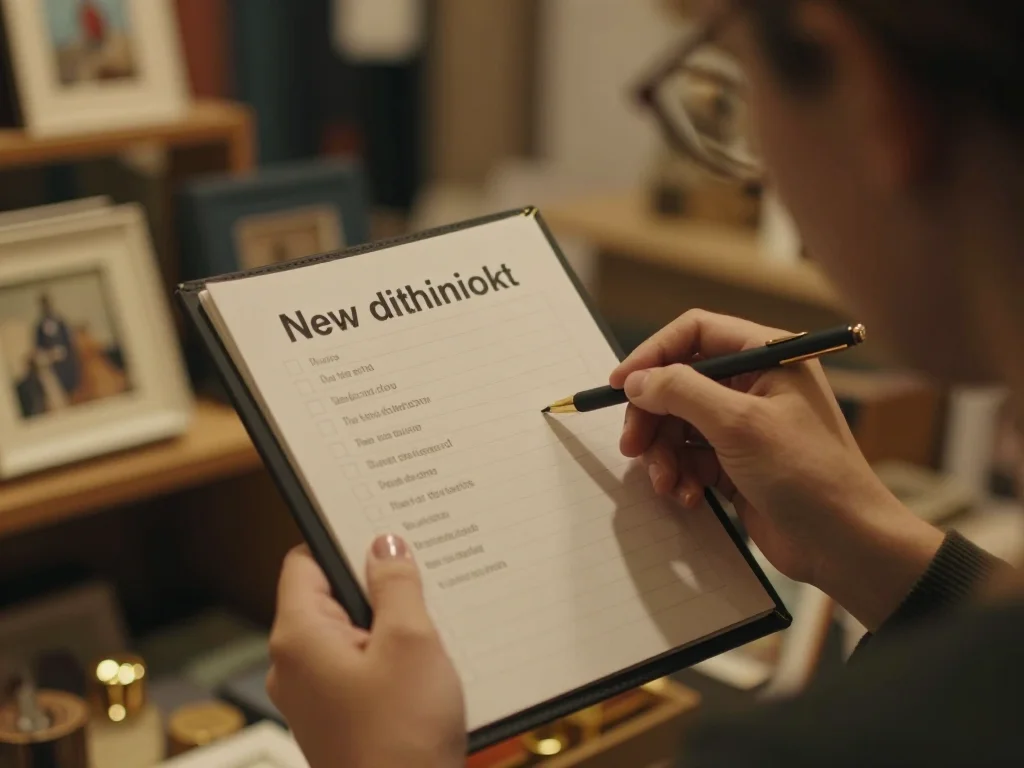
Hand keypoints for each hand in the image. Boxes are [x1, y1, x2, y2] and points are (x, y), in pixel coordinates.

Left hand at [267, 537, 464, 767]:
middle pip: (330, 596)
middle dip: (376, 583)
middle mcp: (294, 664)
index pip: (305, 562)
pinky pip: (358, 666)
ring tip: (431, 619)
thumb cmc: (402, 739)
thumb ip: (396, 584)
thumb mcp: (411, 643)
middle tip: (422, 572)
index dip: (343, 540)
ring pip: (349, 632)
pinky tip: (427, 661)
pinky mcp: (338, 716)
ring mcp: (314, 694)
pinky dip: (388, 656)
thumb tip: (384, 545)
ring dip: (388, 622)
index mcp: (299, 636)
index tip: (382, 528)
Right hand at [610, 310, 943, 629]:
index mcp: (768, 357)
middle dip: (652, 415)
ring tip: (667, 483)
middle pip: (679, 382)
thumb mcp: (739, 425)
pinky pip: (689, 457)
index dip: (653, 354)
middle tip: (632, 446)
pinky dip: (680, 475)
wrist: (845, 545)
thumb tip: (637, 380)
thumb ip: (682, 392)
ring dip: (664, 454)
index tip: (620, 385)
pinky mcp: (736, 463)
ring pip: (678, 424)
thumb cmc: (808, 475)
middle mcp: (755, 384)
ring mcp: (745, 425)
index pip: (696, 333)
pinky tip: (688, 497)